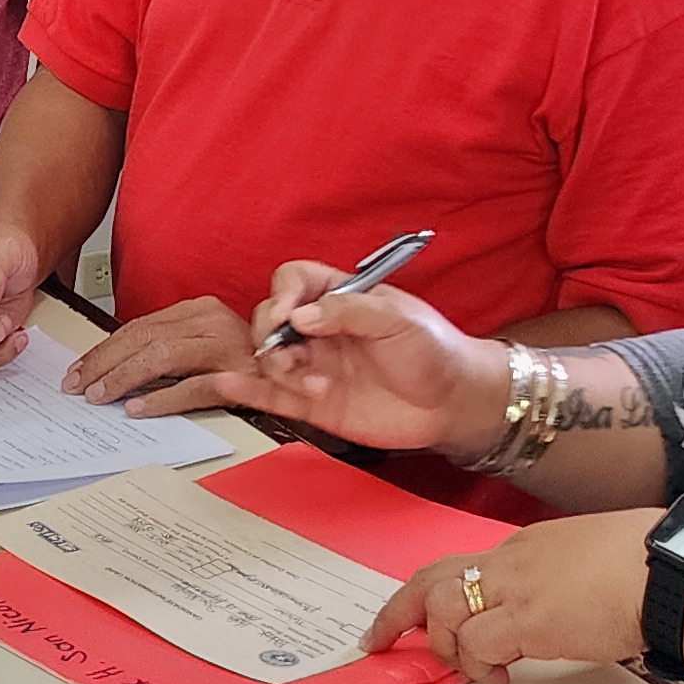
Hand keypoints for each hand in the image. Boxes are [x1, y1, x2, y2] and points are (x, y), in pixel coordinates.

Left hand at [60, 297, 251, 416]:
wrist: (299, 369)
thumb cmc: (244, 360)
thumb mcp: (203, 343)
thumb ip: (168, 347)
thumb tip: (114, 369)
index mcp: (199, 310)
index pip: (140, 326)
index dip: (105, 349)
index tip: (79, 370)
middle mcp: (212, 321)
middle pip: (145, 338)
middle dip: (105, 363)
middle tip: (78, 385)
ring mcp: (227, 347)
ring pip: (163, 357)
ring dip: (124, 378)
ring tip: (100, 395)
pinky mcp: (241, 376)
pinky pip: (194, 387)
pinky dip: (162, 398)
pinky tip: (138, 408)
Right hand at [203, 269, 503, 455]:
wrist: (454, 404)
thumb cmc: (434, 351)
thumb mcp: (398, 319)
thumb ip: (348, 310)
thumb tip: (300, 314)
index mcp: (340, 298)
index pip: (294, 280)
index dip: (283, 293)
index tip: (288, 313)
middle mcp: (321, 329)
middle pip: (270, 319)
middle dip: (270, 334)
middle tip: (290, 353)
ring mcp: (315, 366)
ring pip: (268, 358)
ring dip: (277, 369)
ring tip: (313, 386)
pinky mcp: (315, 404)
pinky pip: (272, 395)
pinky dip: (247, 390)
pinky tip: (228, 385)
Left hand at [363, 513, 648, 683]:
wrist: (670, 568)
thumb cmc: (651, 563)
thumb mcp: (593, 558)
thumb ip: (563, 578)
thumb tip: (557, 606)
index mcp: (527, 544)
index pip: (463, 563)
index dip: (433, 590)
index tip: (415, 613)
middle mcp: (512, 559)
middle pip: (431, 577)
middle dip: (396, 610)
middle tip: (378, 641)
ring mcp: (516, 588)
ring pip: (443, 609)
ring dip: (445, 647)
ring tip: (470, 672)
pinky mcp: (528, 621)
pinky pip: (477, 644)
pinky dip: (477, 667)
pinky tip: (499, 681)